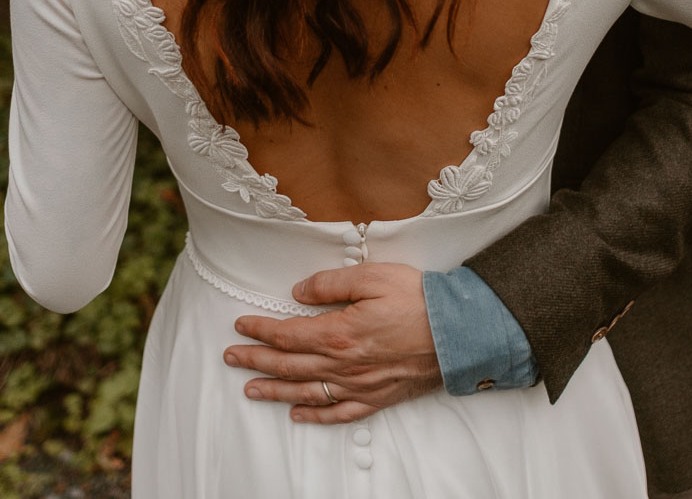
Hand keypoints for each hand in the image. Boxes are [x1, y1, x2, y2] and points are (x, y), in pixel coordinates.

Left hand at [221, 263, 442, 425]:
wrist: (460, 332)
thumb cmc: (419, 300)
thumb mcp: (372, 276)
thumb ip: (330, 283)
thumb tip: (298, 293)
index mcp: (338, 333)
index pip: (287, 334)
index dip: (260, 331)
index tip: (241, 325)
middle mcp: (343, 365)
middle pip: (288, 365)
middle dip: (255, 361)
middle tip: (231, 357)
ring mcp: (359, 385)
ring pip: (306, 392)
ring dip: (274, 390)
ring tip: (250, 389)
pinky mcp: (377, 397)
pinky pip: (338, 413)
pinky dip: (315, 416)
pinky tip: (298, 414)